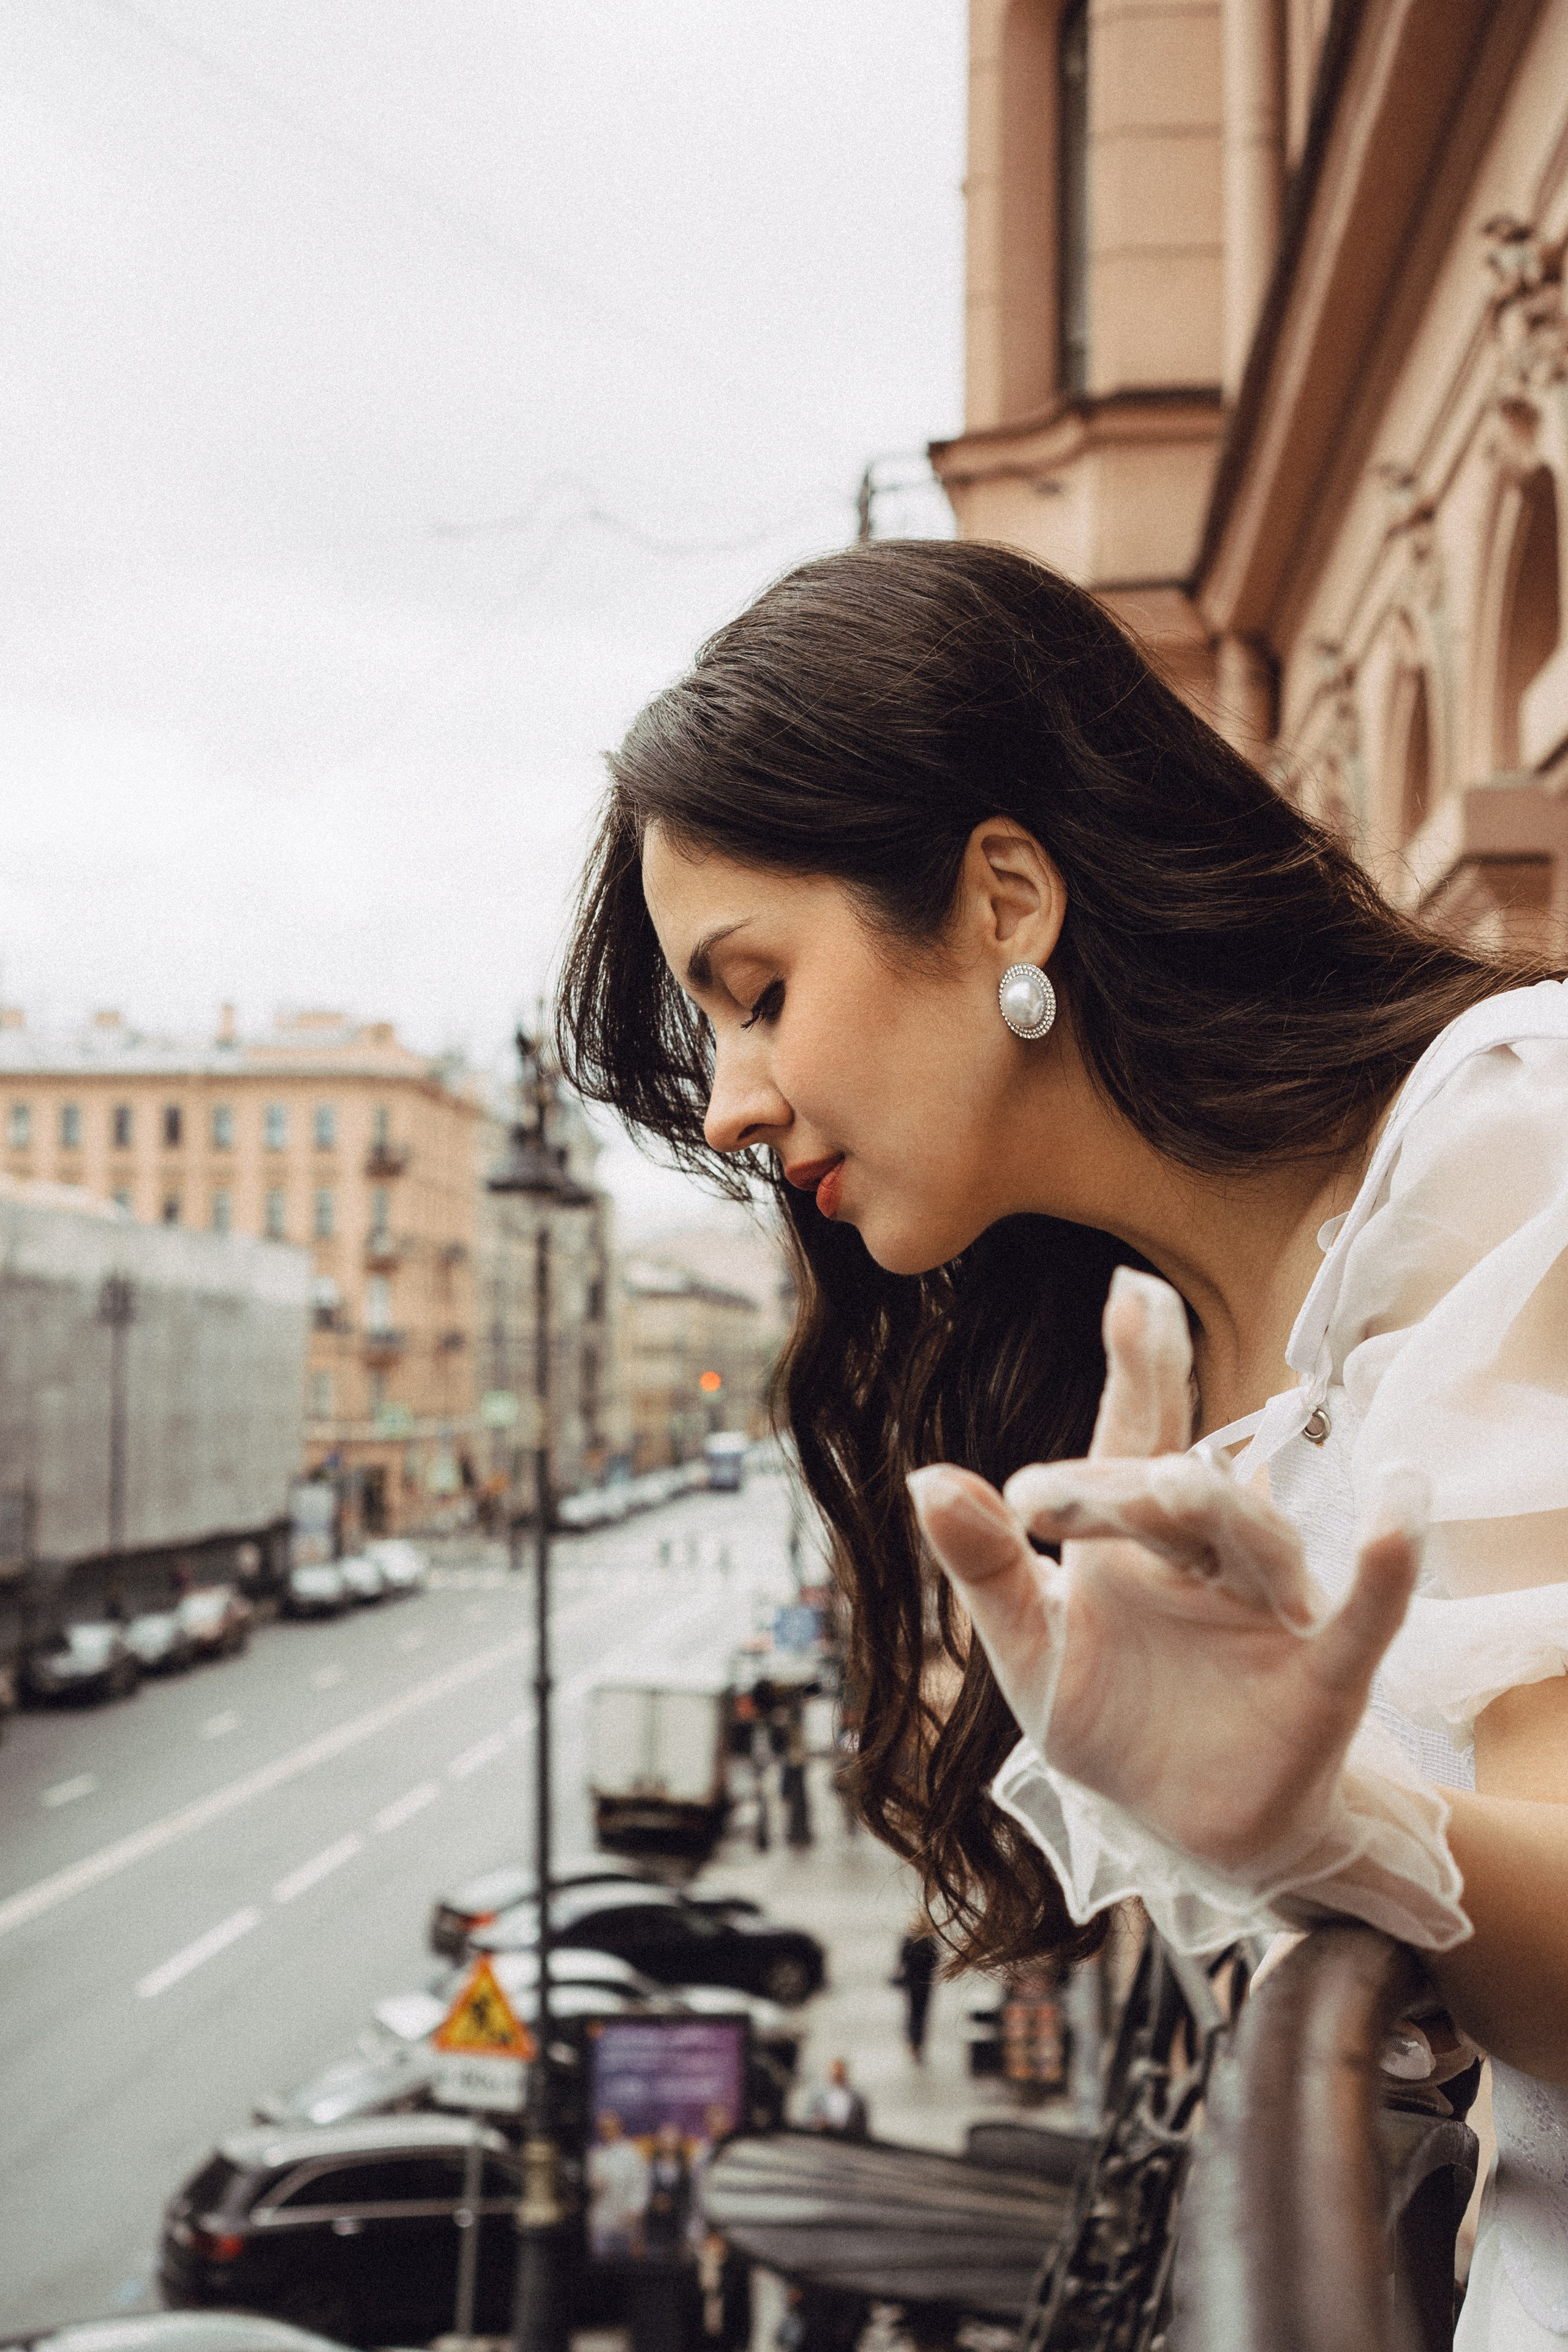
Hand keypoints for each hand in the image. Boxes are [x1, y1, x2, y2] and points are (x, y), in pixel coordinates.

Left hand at [908, 1268, 1427, 1876]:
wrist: (1190, 1833)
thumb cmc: (1112, 1721)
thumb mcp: (1030, 1650)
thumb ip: (984, 1566)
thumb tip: (925, 1476)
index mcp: (1131, 1537)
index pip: (1133, 1436)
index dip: (1138, 1368)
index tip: (1129, 1294)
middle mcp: (1208, 1554)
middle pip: (1176, 1492)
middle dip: (1119, 1482)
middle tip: (1050, 1489)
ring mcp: (1273, 1608)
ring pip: (1254, 1541)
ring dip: (1222, 1507)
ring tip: (1177, 1481)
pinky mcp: (1326, 1675)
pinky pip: (1366, 1613)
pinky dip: (1386, 1562)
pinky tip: (1399, 1503)